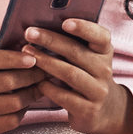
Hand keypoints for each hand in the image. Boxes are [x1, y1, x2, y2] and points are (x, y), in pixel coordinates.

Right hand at [0, 40, 47, 133]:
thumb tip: (28, 43)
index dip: (14, 59)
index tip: (33, 59)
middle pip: (8, 81)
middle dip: (31, 76)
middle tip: (44, 73)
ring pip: (13, 102)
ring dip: (31, 94)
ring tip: (38, 87)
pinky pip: (11, 120)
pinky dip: (23, 111)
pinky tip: (25, 104)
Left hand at [19, 19, 132, 133]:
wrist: (103, 111)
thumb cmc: (86, 76)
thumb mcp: (88, 59)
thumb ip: (73, 44)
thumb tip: (42, 27)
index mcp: (104, 52)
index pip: (101, 36)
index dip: (84, 28)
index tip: (65, 22)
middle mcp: (104, 70)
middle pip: (77, 52)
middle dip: (51, 41)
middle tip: (29, 33)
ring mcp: (98, 91)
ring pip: (70, 73)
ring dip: (46, 62)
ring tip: (28, 53)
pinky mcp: (88, 110)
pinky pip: (64, 96)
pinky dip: (48, 87)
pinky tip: (36, 81)